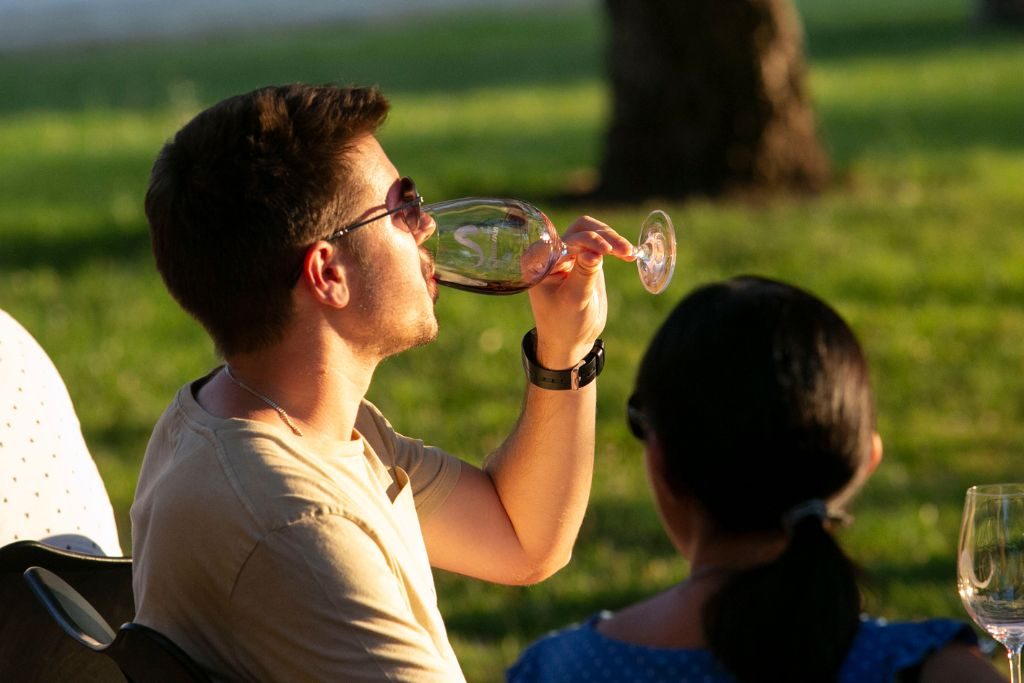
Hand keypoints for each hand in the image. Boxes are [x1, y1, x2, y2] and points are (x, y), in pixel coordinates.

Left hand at [526, 216, 633, 368]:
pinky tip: (629, 254)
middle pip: (581, 229)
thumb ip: (583, 275)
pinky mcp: (584, 261)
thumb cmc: (565, 324)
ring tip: (629, 252)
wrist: (571, 340)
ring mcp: (570, 255)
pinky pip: (600, 245)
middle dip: (604, 235)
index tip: (608, 252)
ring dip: (612, 239)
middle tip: (624, 250)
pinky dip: (615, 247)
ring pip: (593, 233)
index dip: (589, 241)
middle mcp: (553, 254)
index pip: (567, 240)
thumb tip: (594, 252)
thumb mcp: (574, 301)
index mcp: (541, 262)